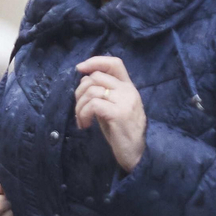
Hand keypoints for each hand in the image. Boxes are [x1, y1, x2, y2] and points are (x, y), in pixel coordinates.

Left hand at [75, 56, 146, 172]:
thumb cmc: (122, 132)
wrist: (137, 154)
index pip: (114, 63)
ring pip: (92, 91)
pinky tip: (85, 125)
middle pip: (96, 77)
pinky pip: (93, 105)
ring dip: (79, 106)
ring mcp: (124, 101)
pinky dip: (83, 114)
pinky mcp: (118, 113)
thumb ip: (103, 94)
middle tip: (78, 108)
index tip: (79, 68)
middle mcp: (128, 91)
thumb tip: (84, 82)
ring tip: (81, 120)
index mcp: (128, 87)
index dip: (95, 61)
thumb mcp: (113, 108)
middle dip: (80, 91)